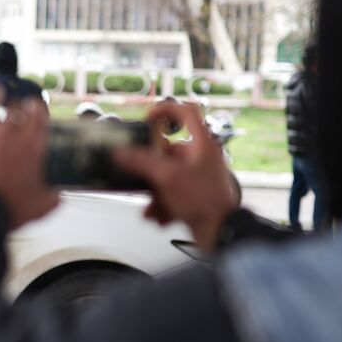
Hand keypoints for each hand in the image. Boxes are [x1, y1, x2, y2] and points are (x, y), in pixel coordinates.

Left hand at [0, 95, 58, 229]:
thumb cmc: (5, 209)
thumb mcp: (40, 205)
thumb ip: (52, 196)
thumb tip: (57, 196)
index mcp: (30, 144)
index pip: (39, 113)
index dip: (38, 109)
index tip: (36, 110)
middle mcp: (7, 133)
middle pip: (15, 107)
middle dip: (18, 107)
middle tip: (16, 111)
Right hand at [112, 102, 238, 252]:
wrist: (221, 232)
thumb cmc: (205, 202)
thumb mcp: (166, 178)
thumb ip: (141, 163)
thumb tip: (121, 153)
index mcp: (201, 143)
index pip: (186, 111)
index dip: (165, 109)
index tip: (148, 118)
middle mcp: (201, 156)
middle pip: (168, 151)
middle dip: (150, 170)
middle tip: (140, 175)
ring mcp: (199, 174)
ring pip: (167, 176)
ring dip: (155, 193)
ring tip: (150, 208)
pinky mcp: (196, 192)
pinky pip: (172, 192)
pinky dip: (163, 203)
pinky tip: (159, 216)